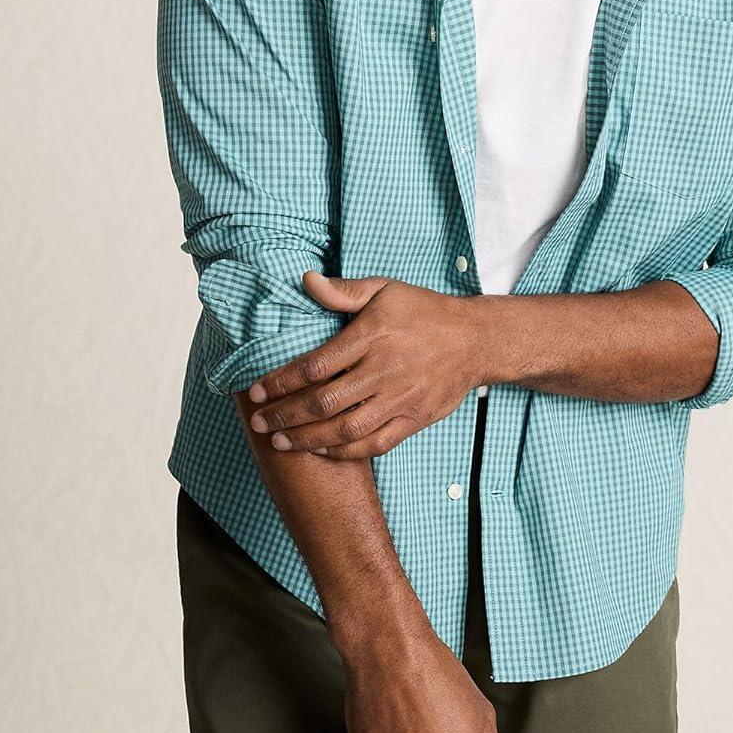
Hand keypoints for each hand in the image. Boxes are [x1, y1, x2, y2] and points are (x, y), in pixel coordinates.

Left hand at [244, 271, 487, 457]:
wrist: (476, 339)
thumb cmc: (426, 312)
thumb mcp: (386, 289)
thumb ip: (344, 291)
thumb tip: (305, 280)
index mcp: (373, 336)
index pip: (316, 365)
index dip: (281, 381)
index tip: (256, 391)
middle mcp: (385, 370)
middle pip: (325, 402)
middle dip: (286, 416)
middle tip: (260, 423)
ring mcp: (401, 398)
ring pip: (346, 429)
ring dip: (308, 439)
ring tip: (281, 442)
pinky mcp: (415, 418)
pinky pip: (375, 444)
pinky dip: (345, 452)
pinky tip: (322, 450)